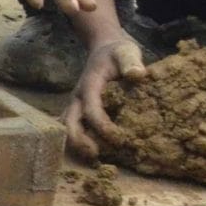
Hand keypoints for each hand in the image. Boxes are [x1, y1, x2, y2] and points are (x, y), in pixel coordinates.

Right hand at [61, 35, 145, 161]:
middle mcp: (79, 97)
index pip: (90, 108)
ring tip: (93, 158)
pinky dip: (78, 139)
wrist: (104, 47)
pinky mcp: (80, 109)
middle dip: (78, 140)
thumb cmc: (117, 52)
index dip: (101, 125)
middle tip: (94, 155)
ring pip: (67, 126)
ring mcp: (77, 104)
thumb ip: (131, 62)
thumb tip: (138, 75)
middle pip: (69, 122)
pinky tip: (94, 151)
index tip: (118, 137)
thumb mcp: (126, 52)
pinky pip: (73, 126)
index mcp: (89, 85)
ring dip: (76, 143)